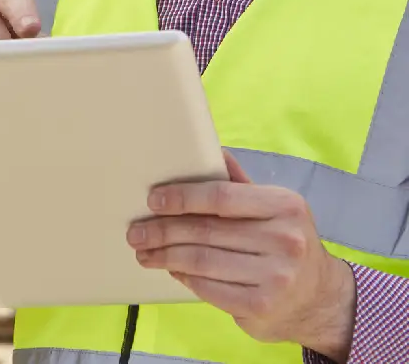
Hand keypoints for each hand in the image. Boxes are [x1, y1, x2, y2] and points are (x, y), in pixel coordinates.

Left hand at [127, 151, 355, 361]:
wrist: (321, 298)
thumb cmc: (287, 243)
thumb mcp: (275, 208)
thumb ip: (242, 184)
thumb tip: (212, 151)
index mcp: (284, 206)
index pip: (221, 197)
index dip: (183, 197)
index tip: (154, 200)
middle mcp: (283, 241)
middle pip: (206, 231)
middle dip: (163, 230)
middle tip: (136, 232)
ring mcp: (274, 277)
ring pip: (202, 261)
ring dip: (166, 255)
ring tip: (144, 251)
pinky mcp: (261, 306)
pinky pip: (209, 288)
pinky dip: (184, 277)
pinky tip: (172, 269)